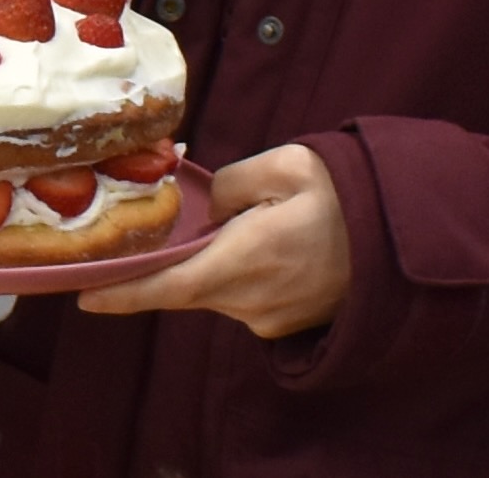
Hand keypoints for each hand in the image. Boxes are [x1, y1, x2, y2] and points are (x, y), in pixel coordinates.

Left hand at [79, 143, 348, 337]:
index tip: (84, 296)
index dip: (122, 293)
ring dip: (212, 261)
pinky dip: (239, 272)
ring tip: (248, 220)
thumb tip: (204, 206)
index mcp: (245, 258)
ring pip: (216, 290)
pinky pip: (243, 296)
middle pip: (187, 286)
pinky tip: (267, 242)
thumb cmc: (345, 193)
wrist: (404, 236)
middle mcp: (251, 299)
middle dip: (173, 258)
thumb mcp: (284, 165)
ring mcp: (269, 317)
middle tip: (178, 219)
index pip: (167, 286)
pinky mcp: (284, 323)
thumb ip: (228, 183)